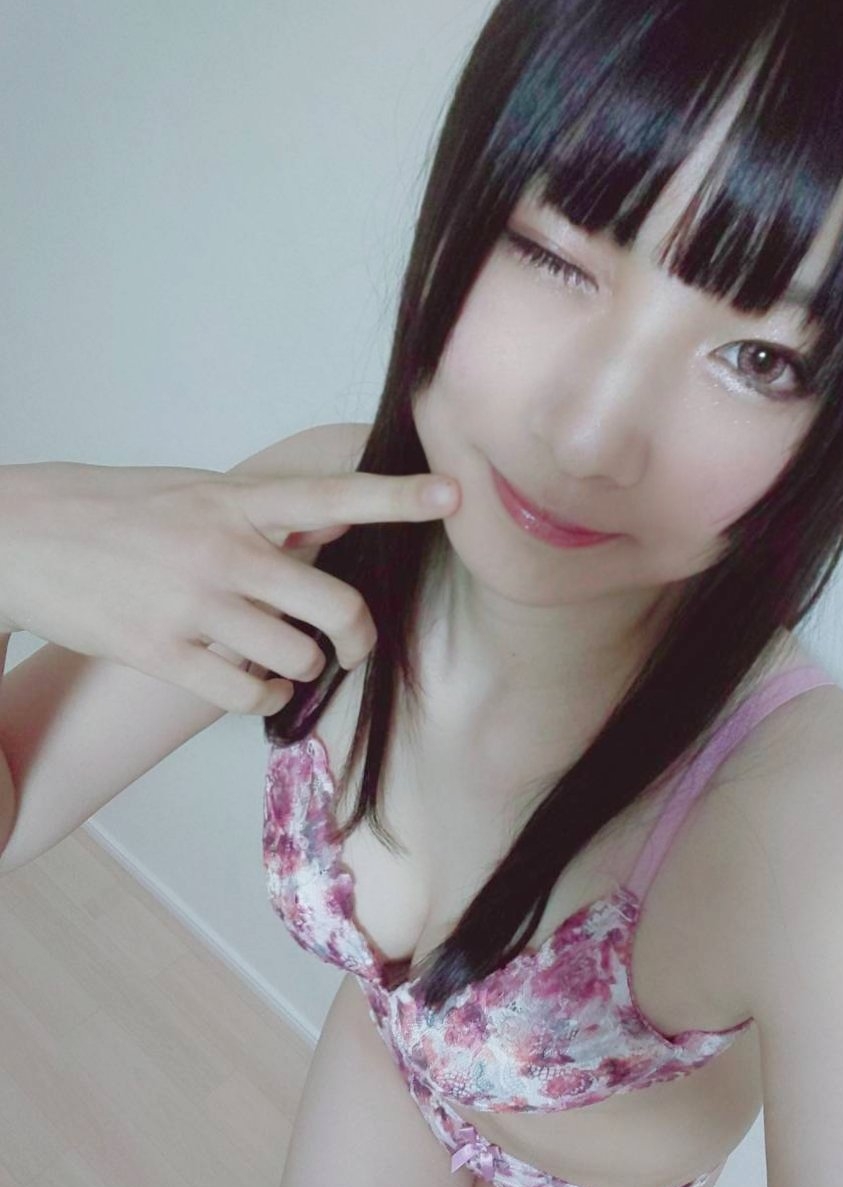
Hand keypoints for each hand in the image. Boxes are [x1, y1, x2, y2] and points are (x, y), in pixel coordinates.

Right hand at [0, 460, 459, 714]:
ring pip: (297, 660)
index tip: (455, 496)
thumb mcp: (196, 490)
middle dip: (357, 638)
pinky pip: (249, 694)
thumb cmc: (115, 511)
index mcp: (235, 501)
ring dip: (303, 669)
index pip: (335, 495)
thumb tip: (341, 519)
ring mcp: (194, 606)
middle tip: (352, 646)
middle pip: (336, 609)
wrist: (20, 536)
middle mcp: (223, 551)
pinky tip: (254, 683)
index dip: (400, 498)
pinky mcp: (162, 653)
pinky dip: (265, 696)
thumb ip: (267, 512)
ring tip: (281, 659)